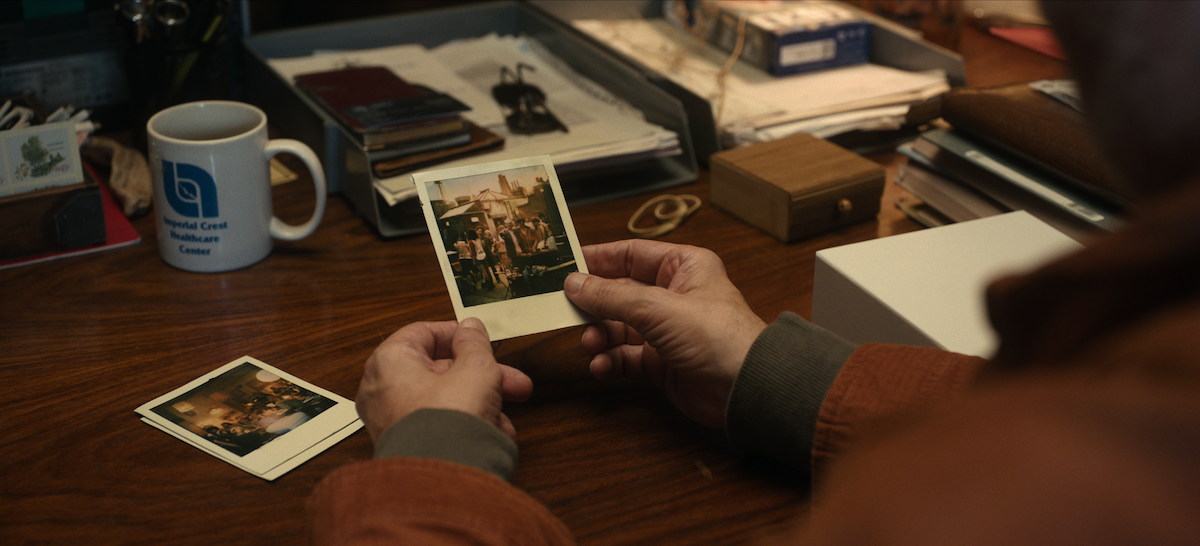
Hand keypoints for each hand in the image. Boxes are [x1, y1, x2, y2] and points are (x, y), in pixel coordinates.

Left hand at [355, 318, 533, 442]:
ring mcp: (392, 421)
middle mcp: (382, 390)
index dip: (457, 334)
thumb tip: (470, 328)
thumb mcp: (476, 369)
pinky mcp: (406, 446)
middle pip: (438, 370)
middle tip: (509, 377)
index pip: (422, 333)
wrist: (443, 478)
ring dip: (479, 402)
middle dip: (481, 374)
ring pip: (443, 400)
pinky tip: (493, 433)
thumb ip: (475, 344)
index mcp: (390, 361)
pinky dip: (465, 425)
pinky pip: (439, 425)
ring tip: (506, 413)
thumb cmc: (449, 420)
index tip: (480, 340)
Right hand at [564, 240, 765, 429]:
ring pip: (618, 327)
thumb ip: (611, 296)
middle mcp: (674, 296)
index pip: (632, 254)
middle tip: (566, 312)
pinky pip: (626, 357)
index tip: (565, 267)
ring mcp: (667, 331)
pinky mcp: (662, 364)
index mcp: (683, 267)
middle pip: (619, 293)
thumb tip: (574, 283)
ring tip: (591, 345)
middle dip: (594, 305)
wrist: (745, 390)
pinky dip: (610, 361)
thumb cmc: (716, 337)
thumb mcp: (657, 308)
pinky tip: (601, 367)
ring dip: (600, 336)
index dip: (598, 259)